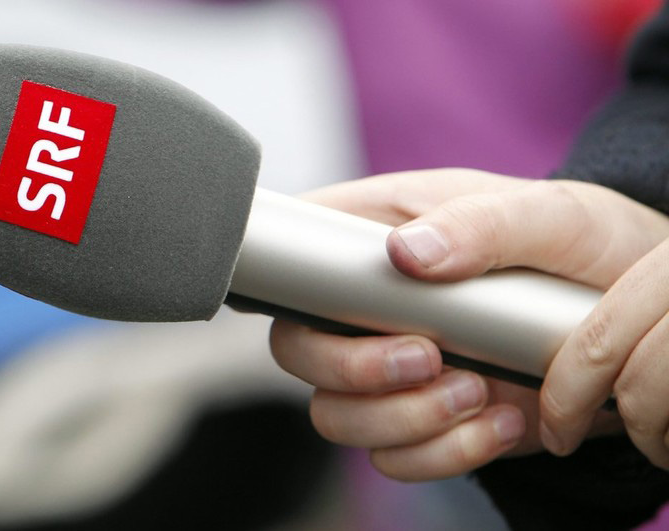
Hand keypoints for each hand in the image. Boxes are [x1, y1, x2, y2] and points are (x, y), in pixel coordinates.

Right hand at [270, 168, 668, 479]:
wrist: (635, 319)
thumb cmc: (586, 247)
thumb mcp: (550, 215)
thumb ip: (480, 222)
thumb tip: (407, 254)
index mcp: (379, 235)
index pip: (292, 255)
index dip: (282, 285)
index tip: (333, 311)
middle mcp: (371, 306)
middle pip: (297, 350)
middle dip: (353, 370)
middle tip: (426, 358)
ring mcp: (393, 368)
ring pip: (336, 415)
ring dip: (403, 419)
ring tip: (476, 390)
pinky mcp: (426, 419)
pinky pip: (395, 458)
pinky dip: (446, 453)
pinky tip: (500, 419)